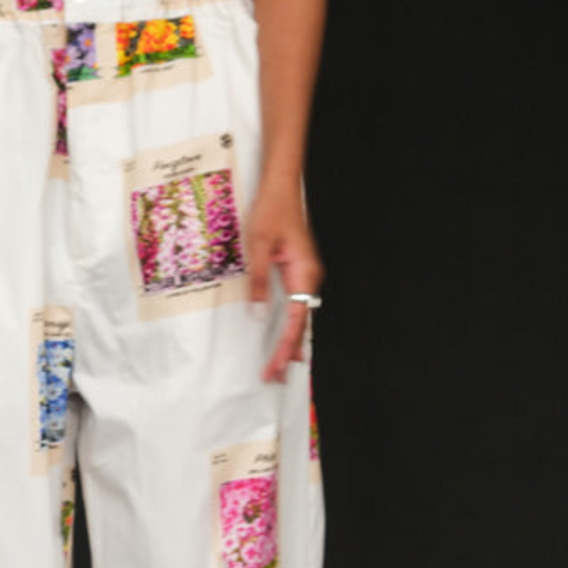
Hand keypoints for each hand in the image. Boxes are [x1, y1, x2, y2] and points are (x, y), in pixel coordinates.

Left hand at [244, 175, 324, 380]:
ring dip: (289, 342)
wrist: (280, 188)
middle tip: (272, 378)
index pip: (296, 321)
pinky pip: (295, 305)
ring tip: (278, 368)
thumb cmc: (271, 211)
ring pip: (300, 317)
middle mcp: (310, 278)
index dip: (284, 347)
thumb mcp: (257, 246)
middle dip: (288, 353)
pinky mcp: (298, 272)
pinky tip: (282, 339)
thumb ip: (258, 281)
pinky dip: (289, 326)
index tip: (273, 368)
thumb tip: (257, 314)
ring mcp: (305, 275)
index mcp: (305, 273)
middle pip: (302, 324)